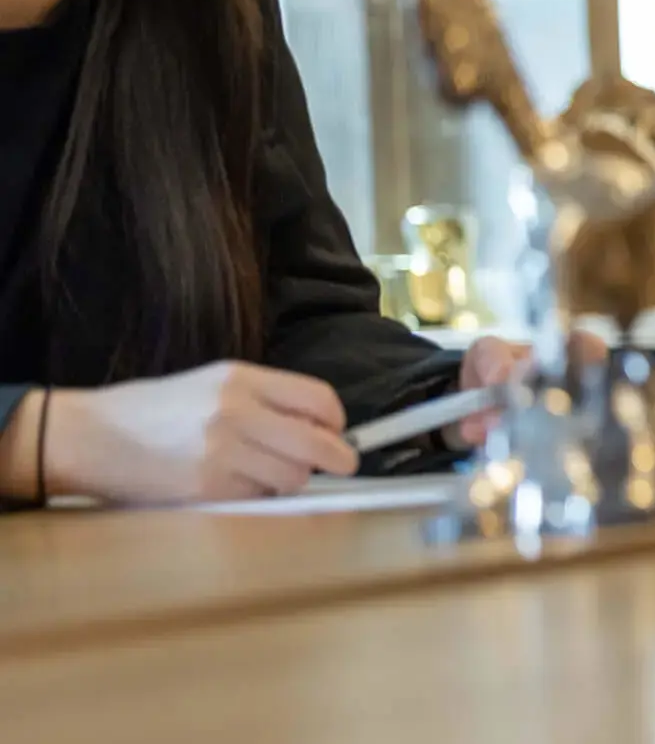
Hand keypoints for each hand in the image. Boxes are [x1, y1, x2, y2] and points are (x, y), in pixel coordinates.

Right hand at [41, 362, 356, 504]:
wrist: (89, 436)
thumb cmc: (152, 410)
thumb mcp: (211, 384)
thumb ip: (264, 399)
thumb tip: (318, 427)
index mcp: (241, 378)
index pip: (317, 398)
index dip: (337, 421)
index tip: (339, 432)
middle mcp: (235, 410)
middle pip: (315, 443)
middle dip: (337, 458)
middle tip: (343, 464)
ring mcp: (222, 450)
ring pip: (291, 476)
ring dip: (290, 481)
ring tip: (265, 474)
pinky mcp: (206, 487)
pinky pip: (258, 498)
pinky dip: (257, 496)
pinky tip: (234, 486)